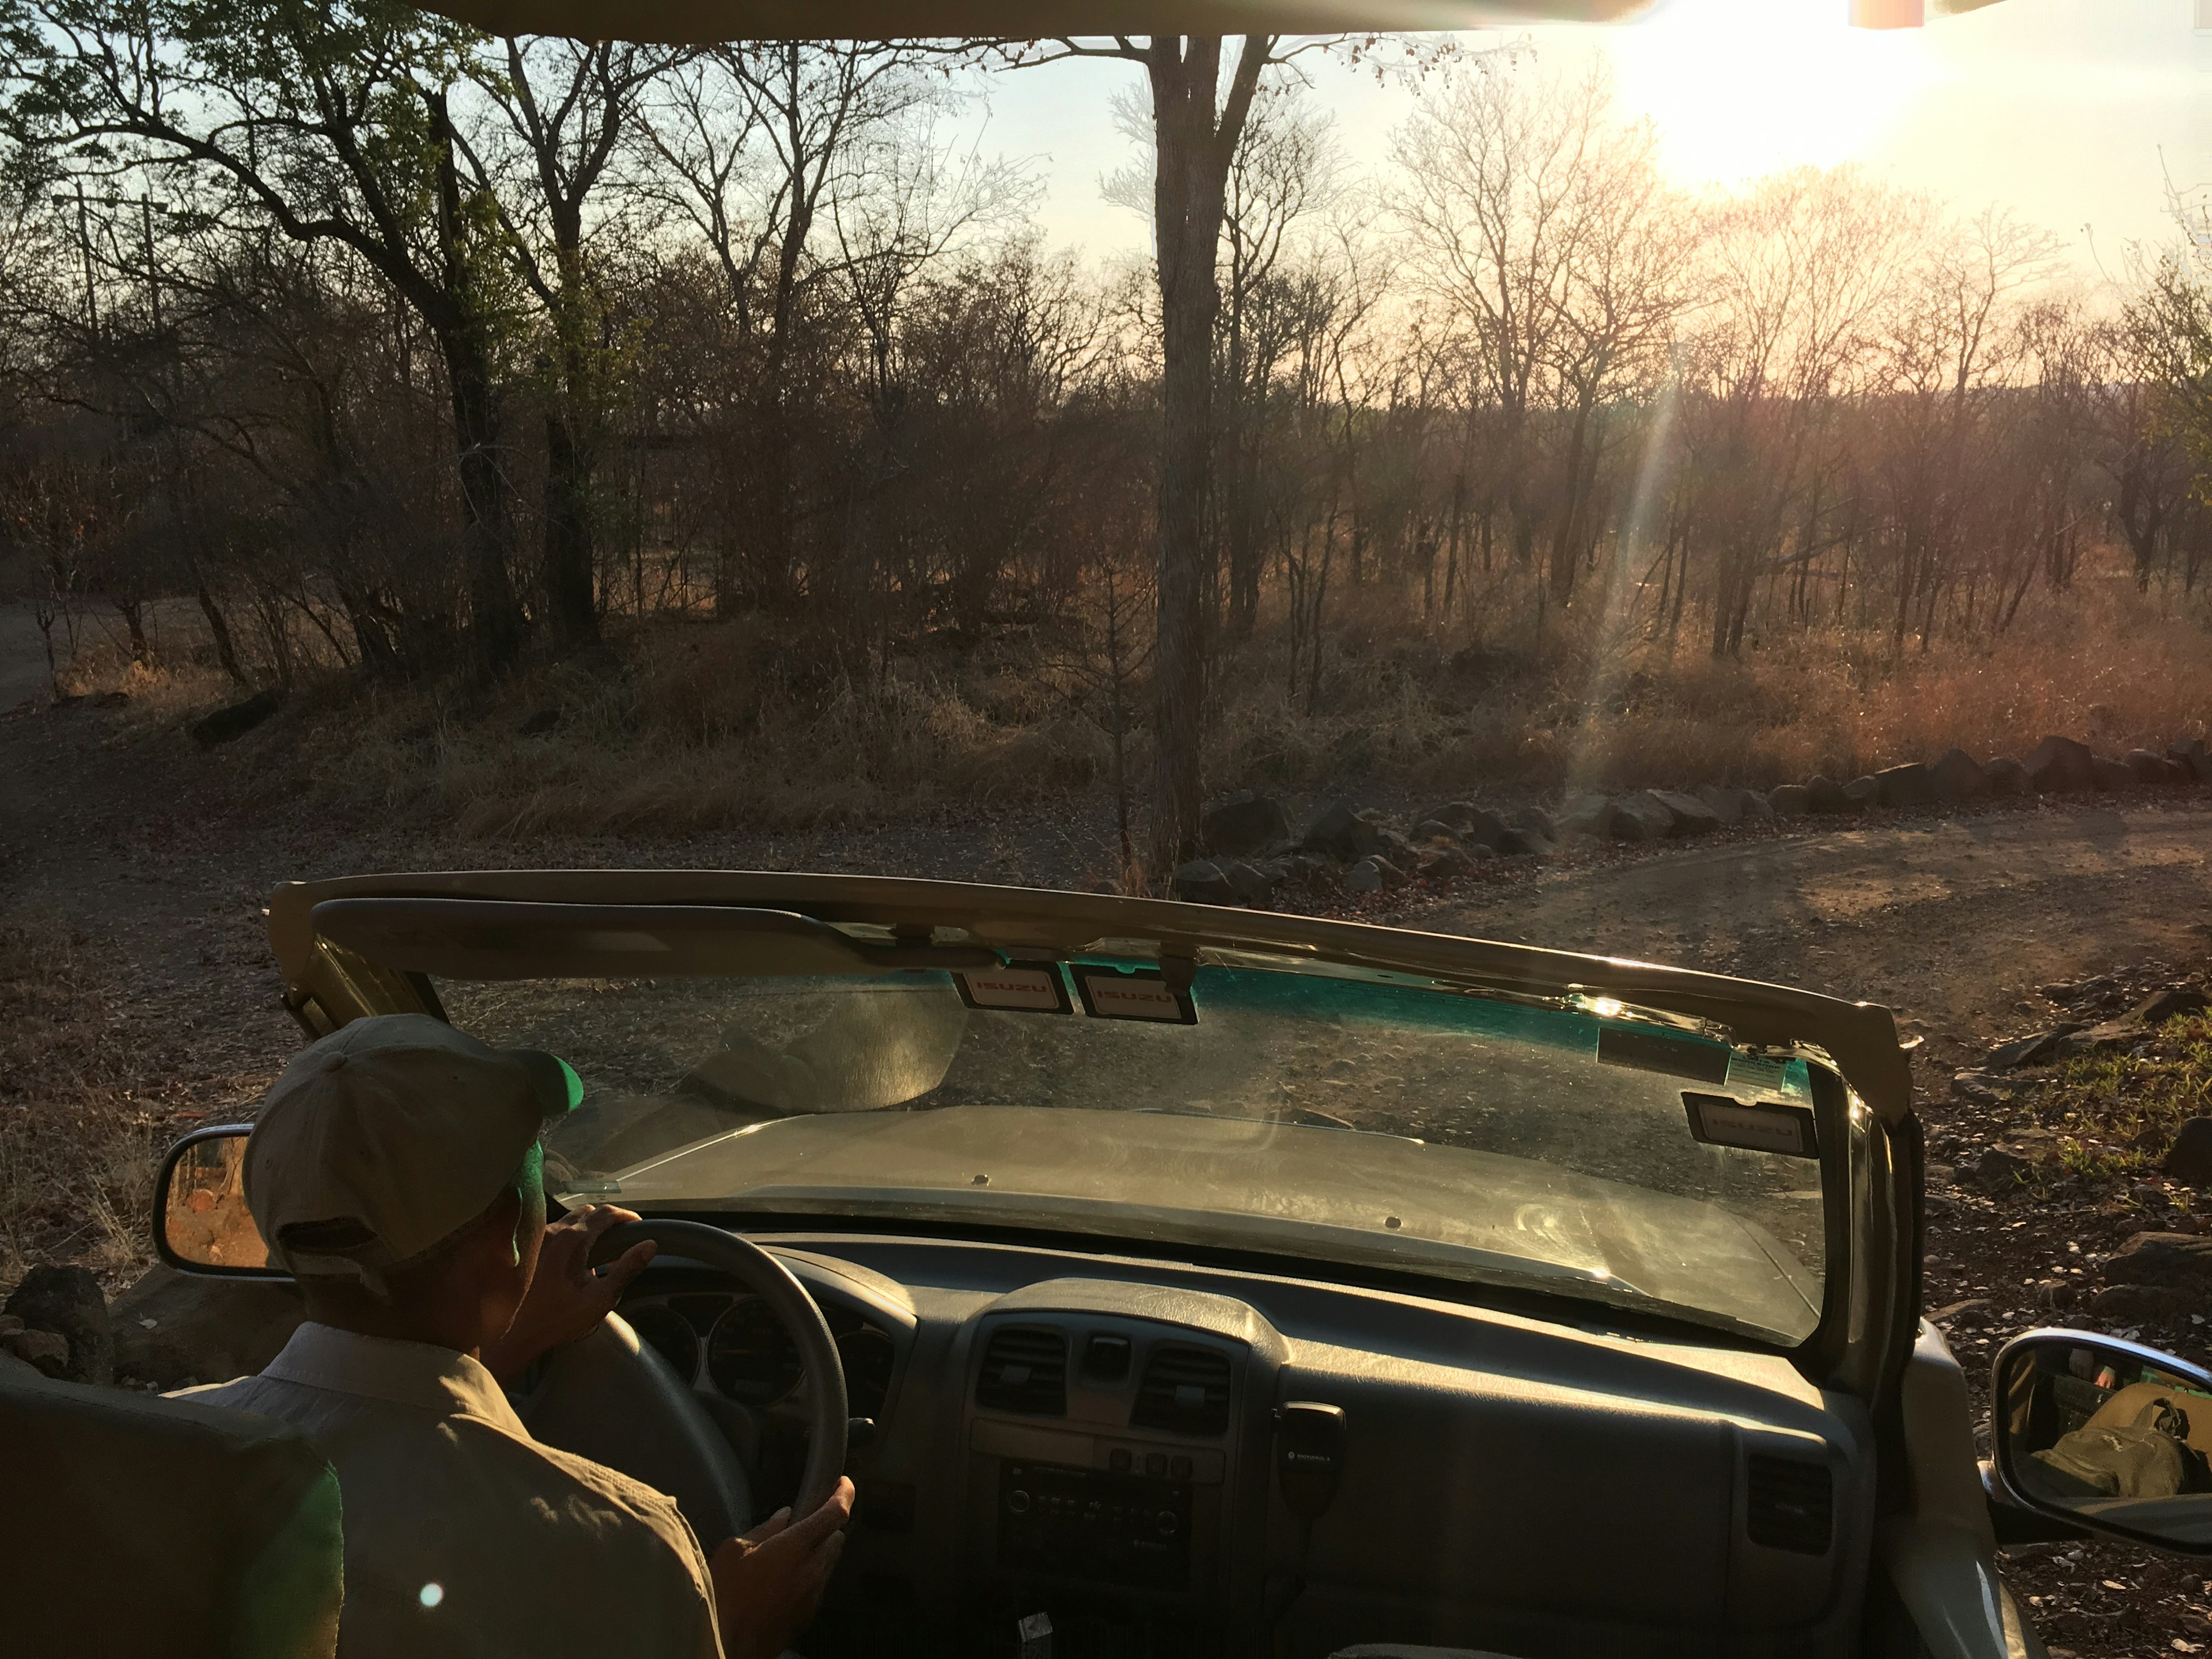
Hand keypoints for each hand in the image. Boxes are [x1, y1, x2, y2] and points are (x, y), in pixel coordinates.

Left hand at [481, 1204, 655, 1383]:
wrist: (515, 1333)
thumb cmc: (558, 1319)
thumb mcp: (600, 1299)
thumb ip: (626, 1269)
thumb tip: (650, 1245)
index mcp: (572, 1240)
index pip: (606, 1214)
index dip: (627, 1216)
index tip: (638, 1226)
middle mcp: (553, 1231)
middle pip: (589, 1211)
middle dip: (610, 1218)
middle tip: (625, 1234)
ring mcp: (538, 1237)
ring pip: (571, 1217)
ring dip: (591, 1224)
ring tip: (605, 1243)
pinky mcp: (529, 1246)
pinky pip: (557, 1228)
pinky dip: (574, 1231)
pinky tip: (579, 1254)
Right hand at [710, 1478, 854, 1658]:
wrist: (727, 1646)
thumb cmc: (725, 1596)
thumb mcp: (734, 1551)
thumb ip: (764, 1530)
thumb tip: (785, 1517)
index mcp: (796, 1547)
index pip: (835, 1513)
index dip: (844, 1494)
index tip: (843, 1483)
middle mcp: (813, 1570)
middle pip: (837, 1538)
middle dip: (827, 1526)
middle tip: (806, 1522)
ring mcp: (813, 1595)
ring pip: (829, 1563)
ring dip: (818, 1552)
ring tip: (791, 1553)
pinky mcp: (808, 1615)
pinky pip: (818, 1586)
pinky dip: (810, 1576)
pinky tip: (785, 1580)